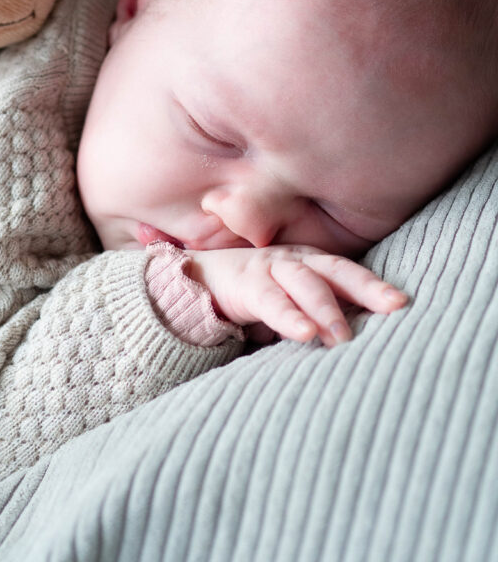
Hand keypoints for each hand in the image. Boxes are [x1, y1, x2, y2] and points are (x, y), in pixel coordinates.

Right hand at [185, 245, 407, 347]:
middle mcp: (295, 262)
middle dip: (366, 288)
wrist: (203, 280)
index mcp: (312, 263)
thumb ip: (324, 312)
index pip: (349, 272)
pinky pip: (270, 301)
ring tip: (344, 337)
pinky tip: (305, 334)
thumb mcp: (295, 298)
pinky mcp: (246, 285)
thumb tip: (367, 344)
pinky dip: (289, 317)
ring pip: (304, 284)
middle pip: (335, 271)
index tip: (403, 303)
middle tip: (394, 308)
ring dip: (326, 309)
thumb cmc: (261, 293)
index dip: (375, 286)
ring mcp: (270, 270)